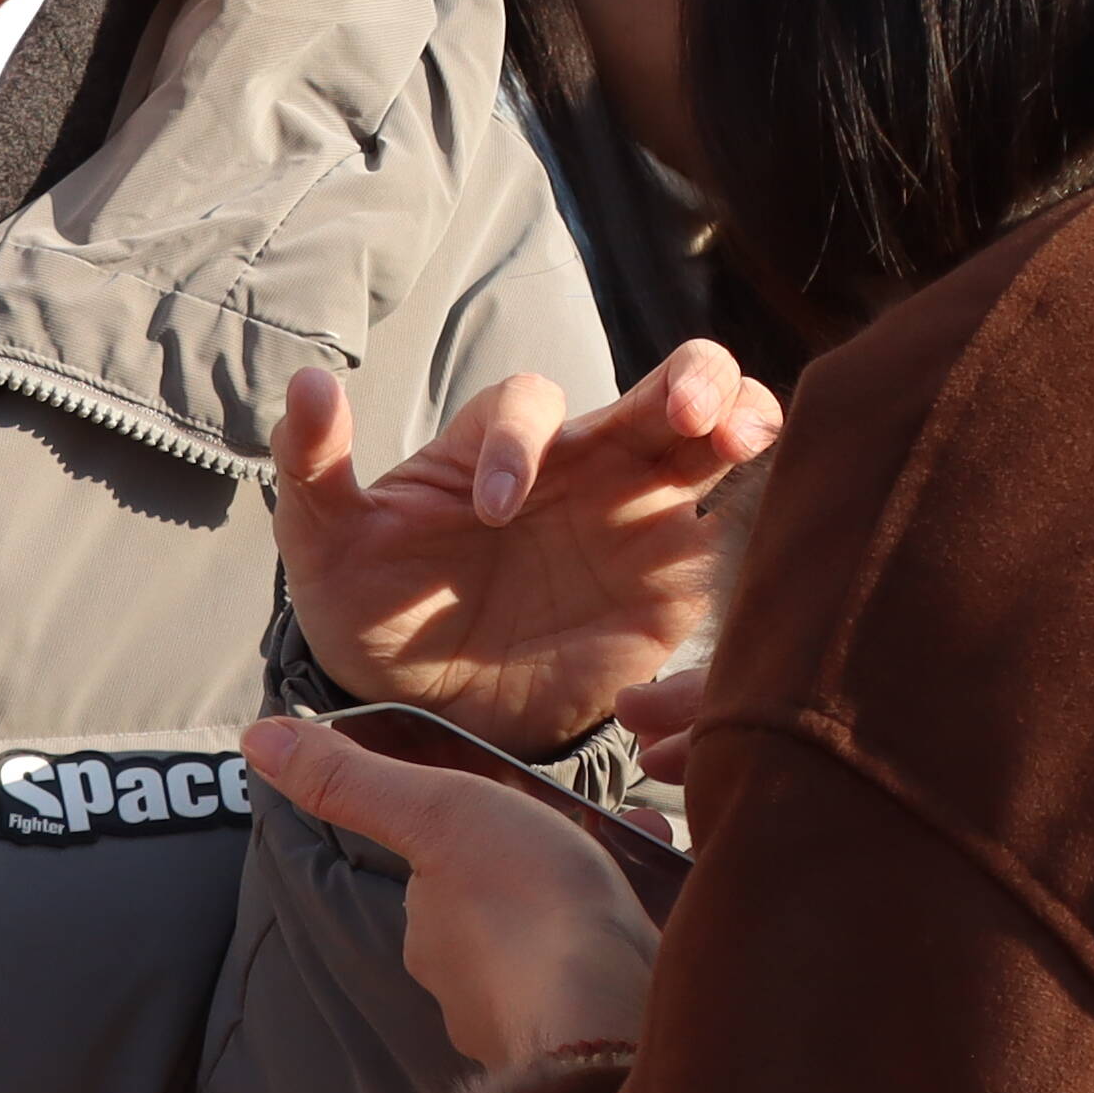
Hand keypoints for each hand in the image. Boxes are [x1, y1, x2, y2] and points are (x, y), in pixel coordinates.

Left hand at [236, 714, 665, 1074]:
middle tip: (595, 836)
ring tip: (644, 864)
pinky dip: (633, 944)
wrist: (611, 1021)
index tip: (526, 811)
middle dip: (548, 874)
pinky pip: (612, 978)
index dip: (480, 839)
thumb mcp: (437, 811)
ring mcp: (539, 1022)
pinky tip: (665, 919)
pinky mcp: (602, 1042)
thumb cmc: (525, 906)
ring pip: (562, 947)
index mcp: (431, 935)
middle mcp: (472, 990)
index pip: (444, 878)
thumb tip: (255, 738)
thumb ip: (353, 782)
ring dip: (596, 907)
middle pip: (507, 912)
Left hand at [274, 339, 779, 757]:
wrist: (432, 714)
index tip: (498, 512)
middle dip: (689, 378)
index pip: (531, 405)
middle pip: (660, 383)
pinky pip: (733, 531)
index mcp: (504, 445)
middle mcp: (584, 463)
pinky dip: (763, 509)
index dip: (519, 443)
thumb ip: (314, 468)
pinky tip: (783, 516)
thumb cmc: (377, 614)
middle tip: (687, 411)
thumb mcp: (326, 547)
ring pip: (715, 435)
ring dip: (742, 416)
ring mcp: (640, 514)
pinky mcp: (675, 580)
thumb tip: (309, 380)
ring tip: (749, 434)